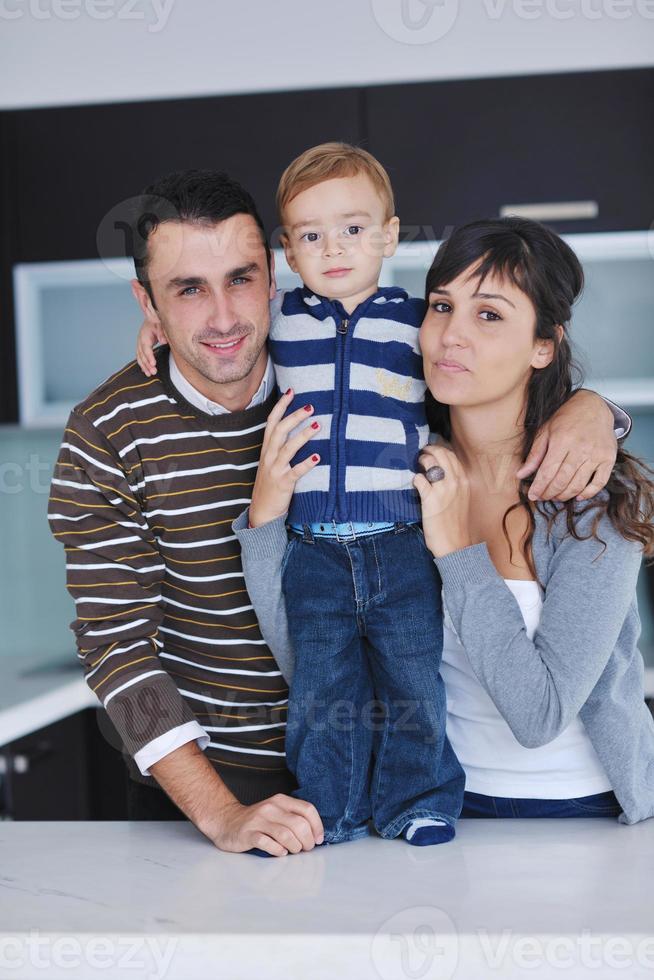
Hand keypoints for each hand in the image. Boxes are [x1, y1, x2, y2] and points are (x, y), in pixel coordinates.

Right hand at [136, 318, 165, 376]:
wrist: (152, 318)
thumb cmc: (157, 321)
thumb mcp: (160, 324)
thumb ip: (162, 332)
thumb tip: (163, 341)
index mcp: (144, 336)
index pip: (146, 348)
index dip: (149, 357)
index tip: (153, 364)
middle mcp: (140, 341)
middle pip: (142, 355)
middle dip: (147, 364)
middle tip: (153, 372)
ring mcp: (140, 344)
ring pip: (140, 357)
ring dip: (144, 366)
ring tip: (150, 374)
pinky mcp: (141, 347)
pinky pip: (140, 357)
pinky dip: (143, 364)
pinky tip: (146, 371)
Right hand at [206, 793, 324, 856]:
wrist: (227, 821)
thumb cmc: (257, 821)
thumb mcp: (277, 813)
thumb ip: (294, 819)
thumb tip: (315, 836)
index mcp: (281, 801)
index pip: (307, 809)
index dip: (317, 826)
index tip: (318, 839)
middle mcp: (271, 808)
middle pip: (299, 824)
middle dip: (307, 840)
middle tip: (306, 849)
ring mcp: (259, 820)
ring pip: (286, 834)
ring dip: (295, 847)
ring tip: (294, 851)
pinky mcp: (248, 834)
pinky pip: (268, 843)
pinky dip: (278, 850)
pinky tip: (280, 852)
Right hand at [248, 388, 321, 527]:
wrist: (262, 511)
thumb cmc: (271, 484)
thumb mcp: (271, 462)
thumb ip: (280, 446)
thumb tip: (295, 429)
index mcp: (267, 449)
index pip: (272, 422)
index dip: (281, 406)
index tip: (292, 391)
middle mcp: (269, 457)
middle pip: (280, 431)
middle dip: (294, 416)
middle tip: (311, 406)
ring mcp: (275, 470)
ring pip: (288, 448)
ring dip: (303, 436)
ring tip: (317, 425)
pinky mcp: (283, 483)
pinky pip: (295, 472)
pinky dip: (306, 464)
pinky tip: (318, 457)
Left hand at [413, 444, 472, 557]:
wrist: (455, 544)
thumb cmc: (456, 523)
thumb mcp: (461, 499)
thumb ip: (454, 484)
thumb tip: (441, 471)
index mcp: (464, 481)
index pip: (452, 456)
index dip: (439, 450)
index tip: (432, 451)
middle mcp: (456, 482)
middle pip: (441, 454)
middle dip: (429, 450)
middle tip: (422, 453)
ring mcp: (443, 490)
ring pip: (431, 462)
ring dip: (423, 460)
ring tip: (418, 464)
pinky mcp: (430, 499)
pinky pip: (420, 479)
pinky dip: (416, 478)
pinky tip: (415, 483)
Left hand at [516, 390, 616, 501]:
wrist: (593, 406)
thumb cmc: (566, 418)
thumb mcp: (545, 431)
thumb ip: (534, 455)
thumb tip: (520, 474)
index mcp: (562, 440)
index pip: (548, 471)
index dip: (539, 487)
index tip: (533, 495)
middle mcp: (580, 449)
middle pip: (562, 480)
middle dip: (550, 493)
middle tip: (543, 496)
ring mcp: (596, 455)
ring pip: (578, 484)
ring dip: (565, 495)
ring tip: (556, 496)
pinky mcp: (608, 459)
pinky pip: (599, 483)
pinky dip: (588, 493)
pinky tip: (578, 496)